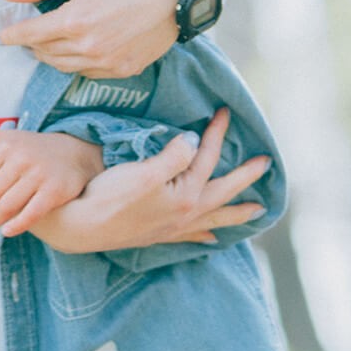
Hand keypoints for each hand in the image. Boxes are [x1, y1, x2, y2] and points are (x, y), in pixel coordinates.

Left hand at [0, 0, 178, 77]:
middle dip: (31, 44)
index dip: (12, 35)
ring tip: (47, 43)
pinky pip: (85, 73)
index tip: (1, 36)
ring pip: (62, 67)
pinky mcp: (120, 72)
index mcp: (74, 21)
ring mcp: (105, 62)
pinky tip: (75, 49)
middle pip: (44, 53)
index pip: (30, 34)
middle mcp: (87, 47)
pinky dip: (74, 63)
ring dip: (49, 56)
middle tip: (28, 34)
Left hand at [0, 130, 103, 236]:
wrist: (73, 153)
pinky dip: (16, 225)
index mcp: (6, 145)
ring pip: (7, 205)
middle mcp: (21, 159)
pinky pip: (30, 214)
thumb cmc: (32, 148)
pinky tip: (6, 231)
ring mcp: (38, 175)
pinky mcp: (54, 192)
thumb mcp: (5, 139)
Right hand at [27, 109, 272, 253]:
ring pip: (215, 218)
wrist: (83, 225)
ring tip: (258, 210)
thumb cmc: (112, 196)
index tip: (225, 112)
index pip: (206, 156)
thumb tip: (192, 141)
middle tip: (266, 163)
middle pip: (223, 191)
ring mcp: (175, 227)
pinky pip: (193, 237)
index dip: (216, 133)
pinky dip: (206, 235)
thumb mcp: (144, 171)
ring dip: (237, 212)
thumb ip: (174, 156)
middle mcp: (187, 213)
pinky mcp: (160, 235)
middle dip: (246, 176)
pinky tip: (211, 238)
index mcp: (186, 194)